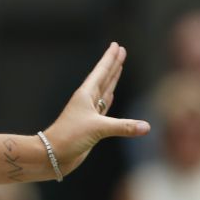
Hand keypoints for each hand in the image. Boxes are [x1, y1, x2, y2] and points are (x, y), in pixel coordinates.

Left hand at [44, 43, 149, 177]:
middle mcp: (87, 101)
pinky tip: (110, 94)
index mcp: (85, 95)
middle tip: (121, 50)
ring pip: (104, 90)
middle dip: (113, 64)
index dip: (110, 58)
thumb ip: (123, 126)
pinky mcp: (91, 124)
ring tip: (118, 67)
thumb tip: (146, 127)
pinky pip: (103, 106)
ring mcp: (89, 112)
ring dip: (112, 78)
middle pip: (104, 77)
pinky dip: (108, 98)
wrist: (53, 154)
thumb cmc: (69, 137)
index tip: (116, 45)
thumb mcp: (97, 129)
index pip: (101, 72)